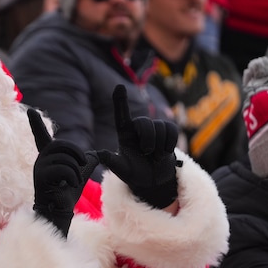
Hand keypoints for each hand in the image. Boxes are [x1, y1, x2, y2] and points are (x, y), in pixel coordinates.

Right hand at [27, 109, 98, 237]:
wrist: (59, 209)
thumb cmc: (68, 192)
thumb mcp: (80, 173)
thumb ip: (87, 162)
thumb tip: (97, 154)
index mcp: (48, 155)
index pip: (41, 136)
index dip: (36, 124)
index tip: (30, 110)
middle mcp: (41, 158)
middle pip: (61, 144)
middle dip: (76, 152)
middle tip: (84, 162)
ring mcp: (39, 167)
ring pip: (64, 158)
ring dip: (76, 170)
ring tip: (75, 181)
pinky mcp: (41, 177)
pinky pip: (61, 169)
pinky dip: (72, 176)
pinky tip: (71, 184)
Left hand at [97, 85, 179, 208]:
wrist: (153, 181)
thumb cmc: (134, 173)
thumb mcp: (120, 168)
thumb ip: (110, 160)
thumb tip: (96, 154)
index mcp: (124, 132)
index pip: (121, 114)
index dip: (120, 100)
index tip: (119, 86)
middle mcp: (138, 127)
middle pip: (145, 122)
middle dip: (148, 140)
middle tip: (147, 153)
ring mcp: (153, 128)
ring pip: (160, 127)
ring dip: (159, 146)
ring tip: (155, 156)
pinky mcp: (167, 131)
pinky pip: (172, 129)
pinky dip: (169, 143)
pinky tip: (165, 152)